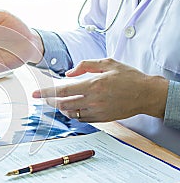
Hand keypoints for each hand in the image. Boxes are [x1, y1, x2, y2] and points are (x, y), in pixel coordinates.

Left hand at [33, 58, 168, 121]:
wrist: (146, 94)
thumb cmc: (128, 77)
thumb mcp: (107, 63)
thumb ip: (85, 65)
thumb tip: (68, 73)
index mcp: (94, 85)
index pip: (62, 90)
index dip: (46, 92)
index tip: (35, 94)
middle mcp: (94, 100)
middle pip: (63, 104)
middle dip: (51, 101)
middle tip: (44, 98)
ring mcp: (98, 112)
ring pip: (71, 113)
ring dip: (61, 108)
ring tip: (58, 101)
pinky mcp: (102, 119)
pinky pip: (81, 119)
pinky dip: (73, 114)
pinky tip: (71, 108)